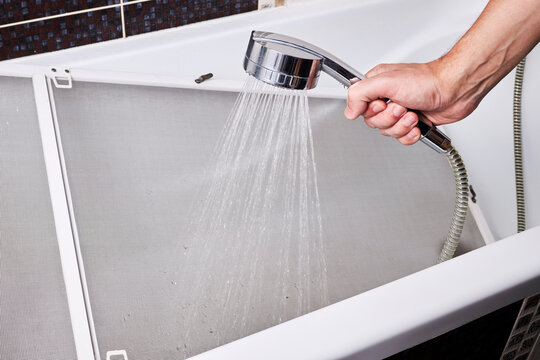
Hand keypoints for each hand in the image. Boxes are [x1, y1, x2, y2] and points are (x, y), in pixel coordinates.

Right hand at [344, 61, 477, 144]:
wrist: (455, 89)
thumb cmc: (427, 80)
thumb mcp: (385, 80)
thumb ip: (359, 93)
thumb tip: (349, 111)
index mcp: (376, 85)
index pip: (359, 106)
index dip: (371, 110)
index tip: (383, 103)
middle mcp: (387, 98)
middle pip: (373, 123)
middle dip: (389, 119)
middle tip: (402, 106)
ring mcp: (400, 111)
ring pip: (387, 132)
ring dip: (402, 126)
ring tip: (413, 114)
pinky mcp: (412, 123)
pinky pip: (401, 139)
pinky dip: (410, 135)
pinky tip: (418, 125)